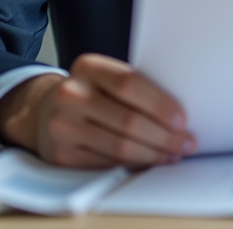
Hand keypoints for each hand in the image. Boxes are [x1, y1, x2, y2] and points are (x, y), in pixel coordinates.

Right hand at [0, 53, 195, 167]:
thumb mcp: (106, 78)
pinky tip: (150, 161)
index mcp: (87, 67)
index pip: (129, 84)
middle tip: (187, 143)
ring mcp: (62, 126)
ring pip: (119, 146)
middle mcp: (70, 94)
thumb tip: (180, 114)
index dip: (160, 104)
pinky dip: (134, 165)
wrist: (45, 111)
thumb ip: (135, 88)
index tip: (183, 119)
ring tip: (174, 154)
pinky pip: (106, 163)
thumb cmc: (91, 93)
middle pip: (128, 120)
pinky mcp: (61, 154)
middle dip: (164, 135)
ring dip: (154, 153)